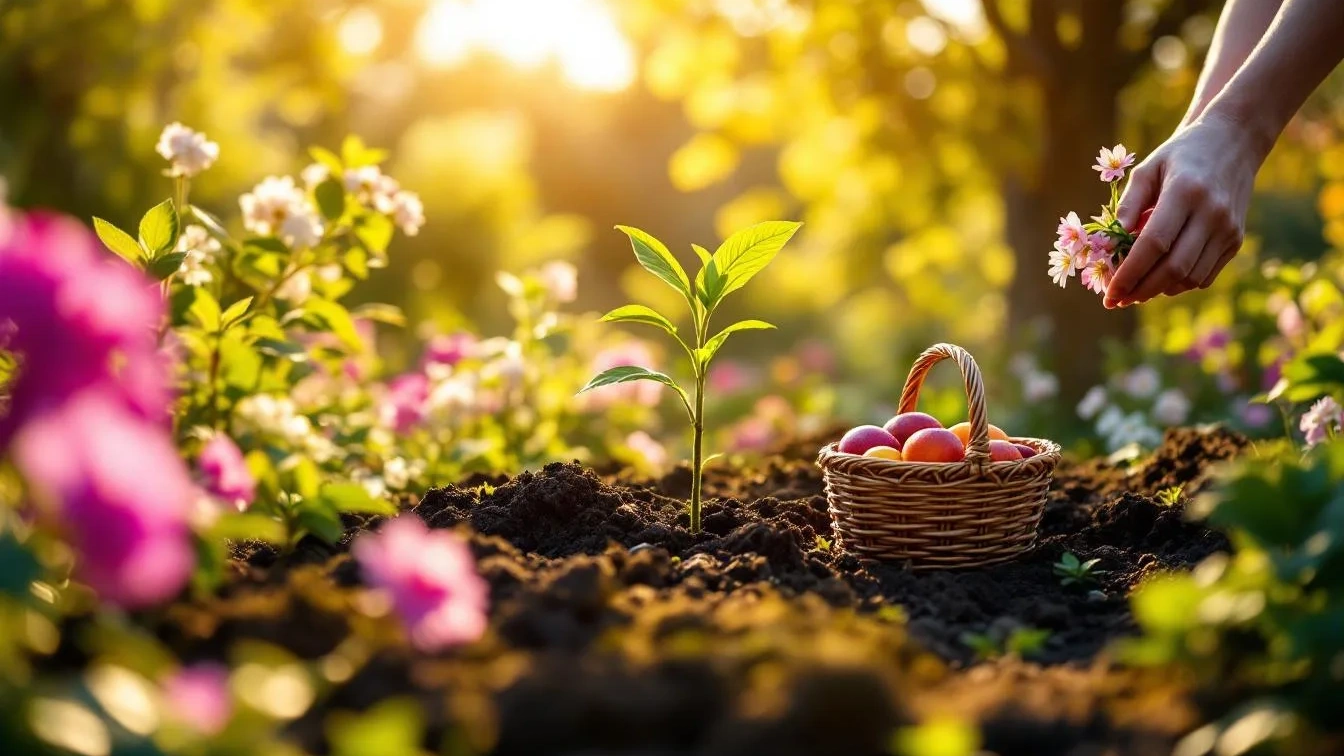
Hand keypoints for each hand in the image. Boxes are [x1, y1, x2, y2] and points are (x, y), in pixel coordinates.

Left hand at [1103, 114, 1261, 308]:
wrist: (1232, 143)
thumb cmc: (1179, 156)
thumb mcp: (1147, 170)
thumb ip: (1128, 206)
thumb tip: (1109, 247)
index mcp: (1186, 192)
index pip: (1154, 244)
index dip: (1129, 273)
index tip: (1109, 291)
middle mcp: (1212, 213)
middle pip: (1173, 267)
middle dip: (1140, 290)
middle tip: (1116, 300)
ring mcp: (1228, 229)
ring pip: (1189, 277)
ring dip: (1158, 290)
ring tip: (1133, 291)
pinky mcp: (1236, 240)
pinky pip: (1204, 275)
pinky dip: (1178, 285)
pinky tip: (1159, 280)